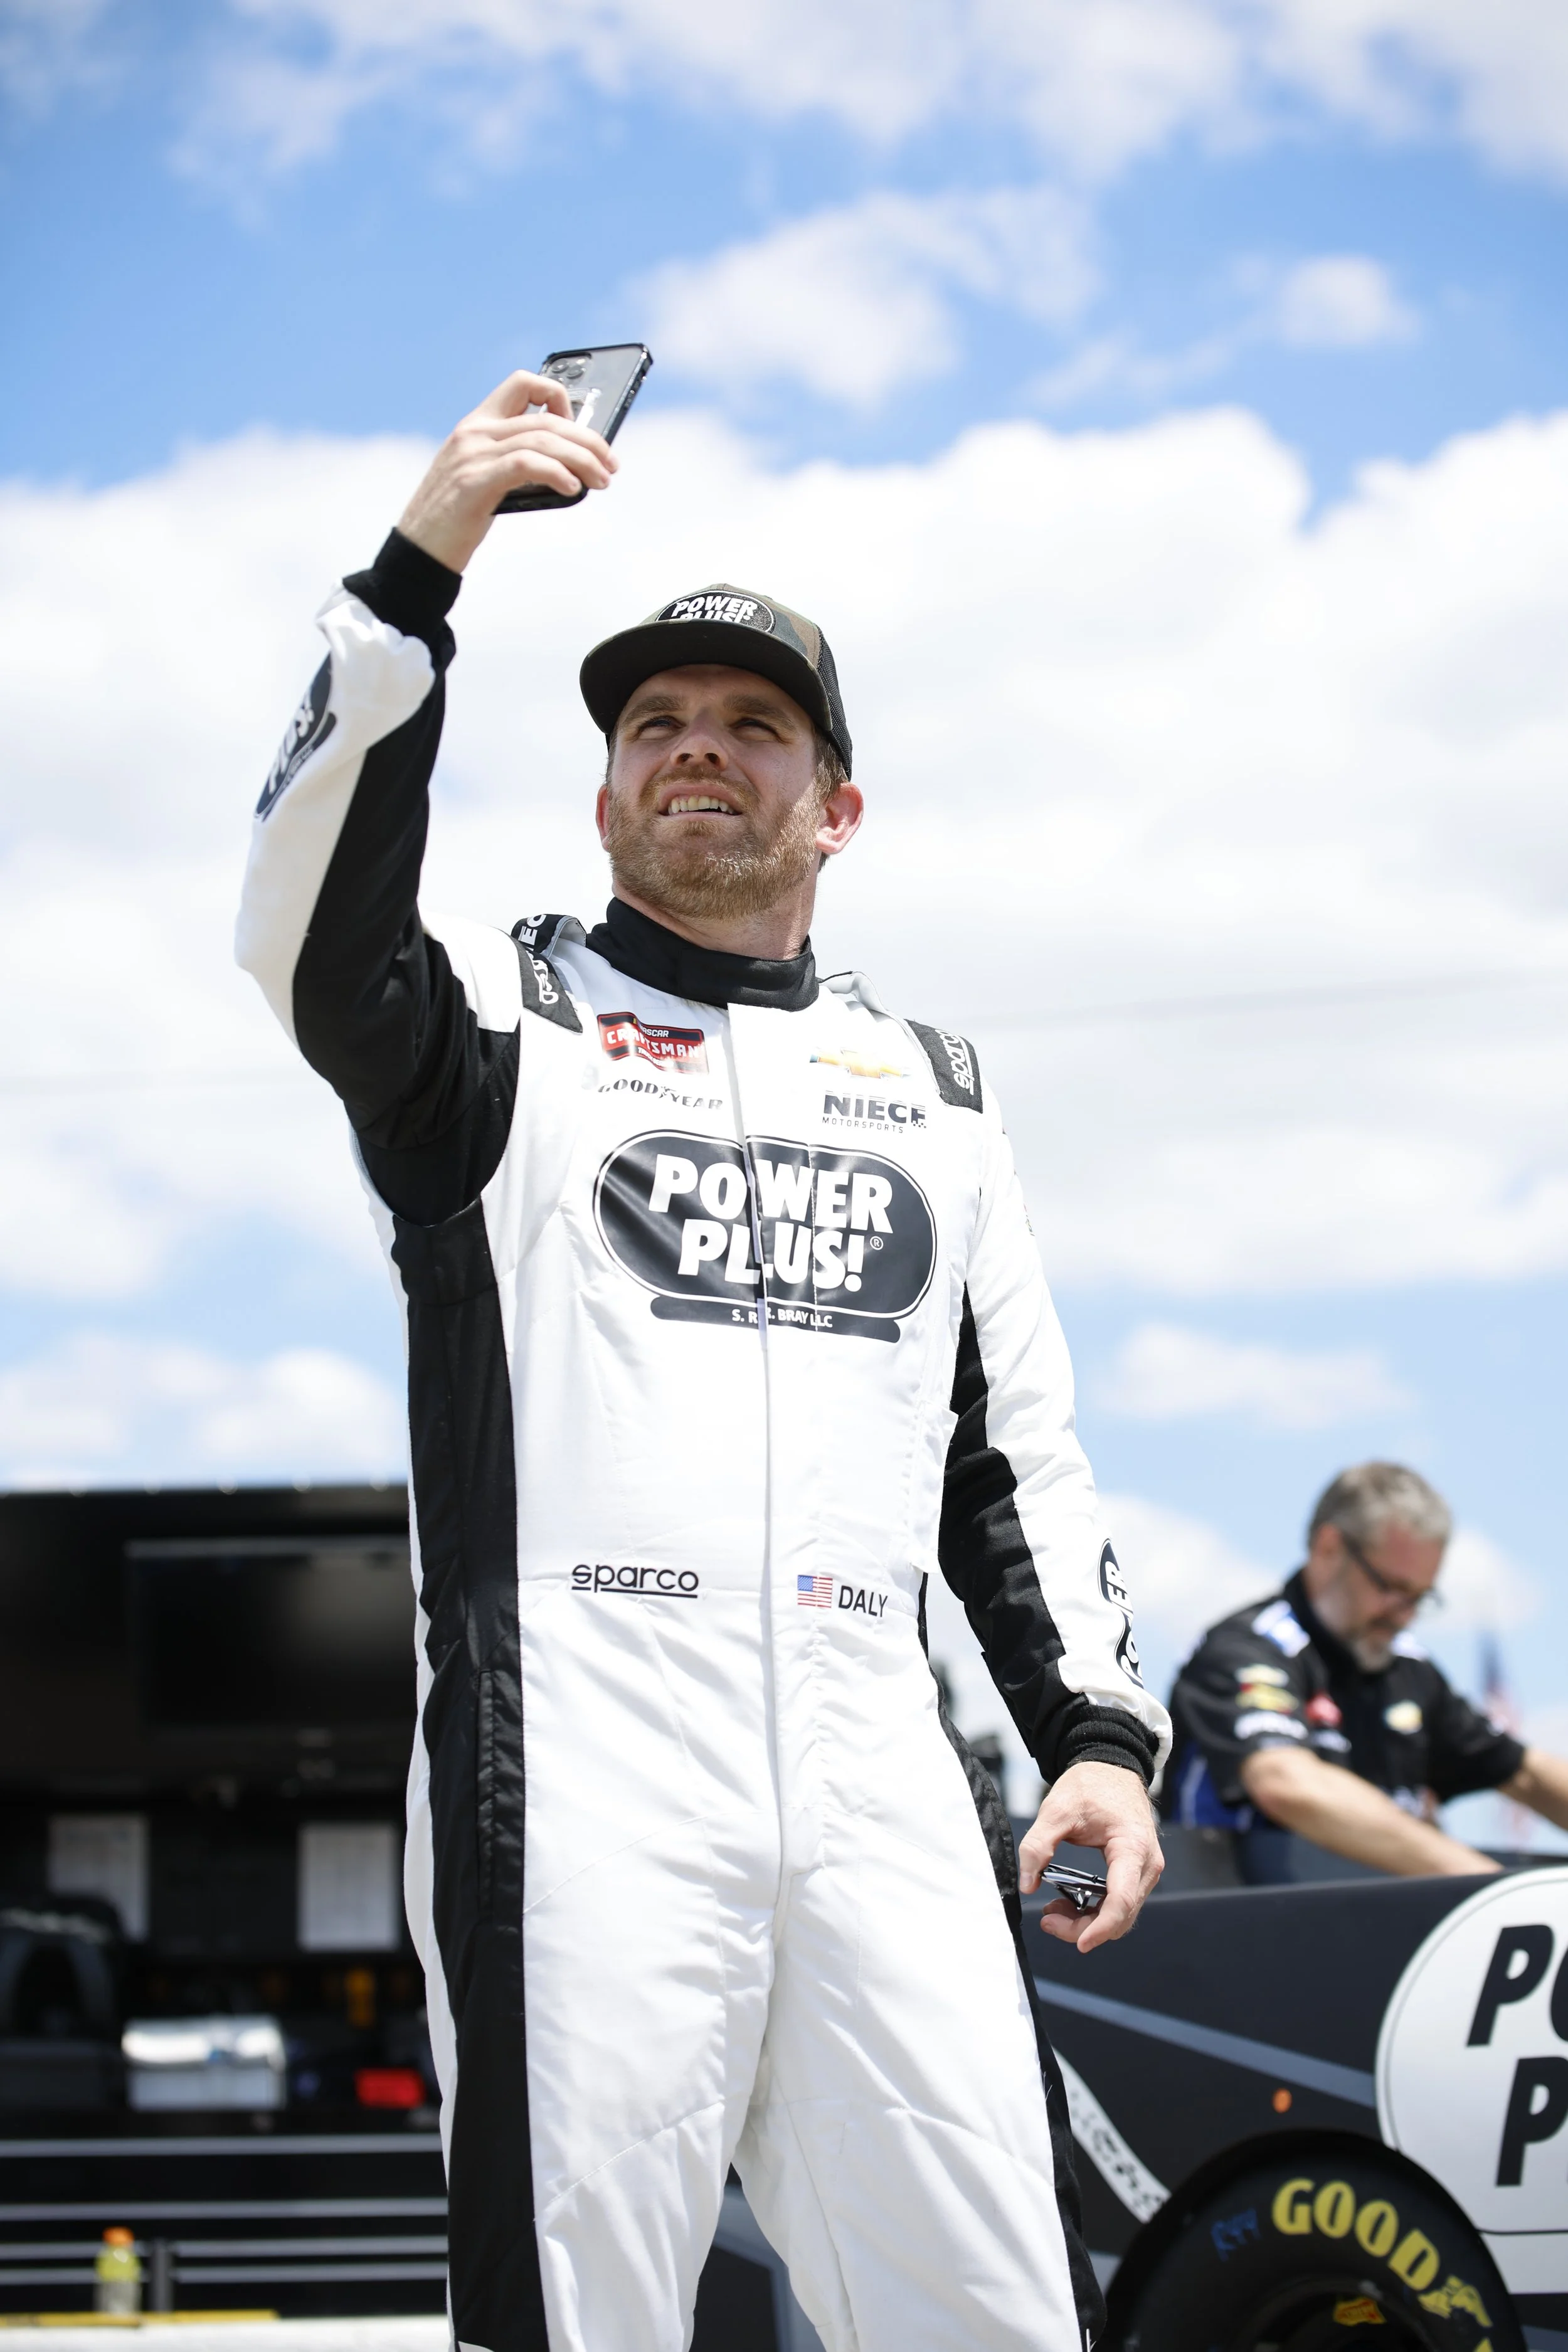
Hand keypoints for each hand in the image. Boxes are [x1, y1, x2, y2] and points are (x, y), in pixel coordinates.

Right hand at [396, 371, 618, 573]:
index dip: (558, 396)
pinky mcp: (474, 481)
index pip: (522, 383)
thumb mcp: (485, 479)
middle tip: (610, 463)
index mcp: (476, 424)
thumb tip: (567, 468)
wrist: (418, 550)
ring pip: (542, 438)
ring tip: (601, 481)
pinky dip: (556, 473)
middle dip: (588, 439)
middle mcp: (474, 431)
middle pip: (545, 417)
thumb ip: (514, 463)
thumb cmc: (454, 519)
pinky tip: (572, 489)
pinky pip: (526, 464)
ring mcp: (472, 454)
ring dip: (582, 459)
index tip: (580, 428)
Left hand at [1019, 1759, 1162, 1953]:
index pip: (1122, 1900)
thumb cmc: (1089, 1785)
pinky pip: (1119, 1902)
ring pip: (1121, 1914)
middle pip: (1121, 1915)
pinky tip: (1068, 1903)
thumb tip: (1027, 1884)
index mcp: (1132, 1847)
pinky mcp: (1136, 1871)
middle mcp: (1146, 1864)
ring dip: (1088, 1921)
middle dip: (1084, 1927)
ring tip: (1053, 1911)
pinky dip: (1095, 1910)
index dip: (1101, 1927)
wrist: (1110, 1767)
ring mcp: (1144, 1869)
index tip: (1080, 1943)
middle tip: (1047, 1920)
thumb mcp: (1056, 1810)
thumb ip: (1038, 1845)